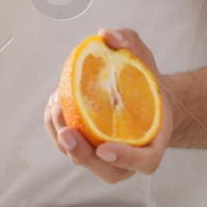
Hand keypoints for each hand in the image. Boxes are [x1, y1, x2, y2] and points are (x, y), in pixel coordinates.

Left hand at [44, 28, 173, 183]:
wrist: (142, 94)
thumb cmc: (144, 79)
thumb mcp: (142, 56)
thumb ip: (129, 43)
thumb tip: (106, 35)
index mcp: (154, 141)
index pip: (145, 162)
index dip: (126, 159)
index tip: (105, 148)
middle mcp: (131, 156)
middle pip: (107, 170)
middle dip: (83, 155)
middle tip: (68, 132)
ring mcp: (107, 156)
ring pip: (82, 160)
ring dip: (63, 140)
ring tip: (55, 107)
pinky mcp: (86, 147)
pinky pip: (68, 146)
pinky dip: (57, 128)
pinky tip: (53, 104)